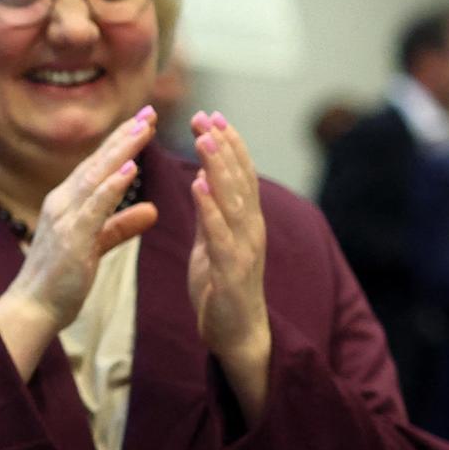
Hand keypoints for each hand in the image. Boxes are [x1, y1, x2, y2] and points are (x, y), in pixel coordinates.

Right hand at [0, 105, 159, 378]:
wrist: (34, 307)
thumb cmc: (61, 278)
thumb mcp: (96, 245)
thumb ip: (121, 225)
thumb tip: (153, 209)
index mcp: (68, 202)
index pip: (98, 165)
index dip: (121, 142)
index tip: (145, 120)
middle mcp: (62, 201)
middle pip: (97, 162)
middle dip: (124, 135)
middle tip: (149, 111)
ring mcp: (64, 217)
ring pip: (96, 176)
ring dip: (121, 150)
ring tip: (143, 128)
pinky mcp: (70, 237)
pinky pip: (94, 206)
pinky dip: (111, 185)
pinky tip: (129, 168)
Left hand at [189, 110, 271, 413]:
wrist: (236, 334)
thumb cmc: (222, 286)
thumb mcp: (213, 242)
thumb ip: (212, 212)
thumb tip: (205, 179)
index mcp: (243, 221)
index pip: (238, 174)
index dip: (227, 144)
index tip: (210, 115)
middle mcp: (250, 229)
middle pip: (239, 180)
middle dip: (224, 146)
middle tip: (207, 116)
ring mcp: (244, 250)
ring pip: (234, 202)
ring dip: (220, 169)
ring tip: (205, 141)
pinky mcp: (232, 272)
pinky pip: (220, 237)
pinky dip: (210, 211)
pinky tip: (199, 189)